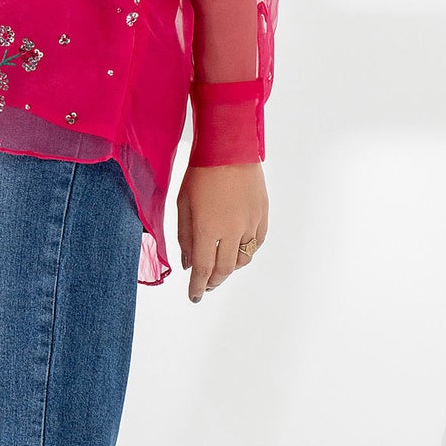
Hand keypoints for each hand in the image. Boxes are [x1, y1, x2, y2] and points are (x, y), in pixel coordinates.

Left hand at [176, 161, 267, 301]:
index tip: (194, 297)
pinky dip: (246, 252)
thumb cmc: (199, 174)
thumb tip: (188, 264)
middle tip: (206, 286)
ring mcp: (250, 224)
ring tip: (220, 269)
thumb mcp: (183, 205)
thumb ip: (185, 237)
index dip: (197, 287)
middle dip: (213, 281)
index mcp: (207, 229)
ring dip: (230, 269)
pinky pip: (257, 243)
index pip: (202, 269)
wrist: (228, 148)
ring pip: (243, 259)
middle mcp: (231, 231)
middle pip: (224, 269)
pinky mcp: (263, 215)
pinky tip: (238, 251)